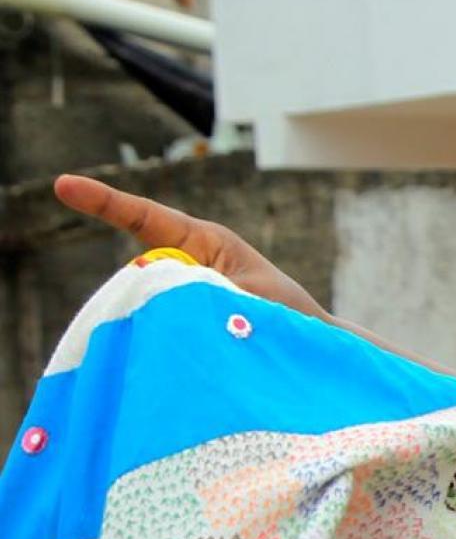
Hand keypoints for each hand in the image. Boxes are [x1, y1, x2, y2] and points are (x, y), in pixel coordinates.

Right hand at [53, 174, 328, 320]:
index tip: (64, 186)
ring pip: (149, 296)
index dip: (105, 203)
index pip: (148, 218)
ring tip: (216, 334)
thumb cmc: (288, 314)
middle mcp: (189, 259)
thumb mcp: (250, 299)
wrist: (309, 345)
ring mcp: (183, 287)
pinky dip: (167, 334)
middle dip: (147, 290)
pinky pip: (160, 320)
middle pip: (142, 266)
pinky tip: (191, 352)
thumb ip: (206, 292)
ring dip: (165, 318)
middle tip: (202, 312)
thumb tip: (156, 292)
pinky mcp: (182, 315)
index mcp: (207, 241)